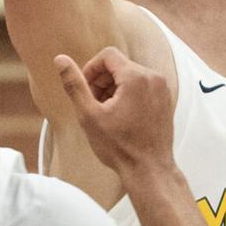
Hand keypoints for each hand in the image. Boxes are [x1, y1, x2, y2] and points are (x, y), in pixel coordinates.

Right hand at [54, 47, 174, 176]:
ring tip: (105, 112)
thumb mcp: (89, 115)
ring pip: (131, 75)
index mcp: (136, 77)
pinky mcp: (165, 100)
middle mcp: (153, 78)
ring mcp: (162, 89)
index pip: (108, 55)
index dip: (91, 69)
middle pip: (119, 65)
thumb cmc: (119, 146)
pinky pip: (143, 86)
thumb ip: (74, 84)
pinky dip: (128, 94)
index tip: (85, 88)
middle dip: (101, 81)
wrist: (149, 170)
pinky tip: (120, 116)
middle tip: (92, 104)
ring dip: (113, 88)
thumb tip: (60, 59)